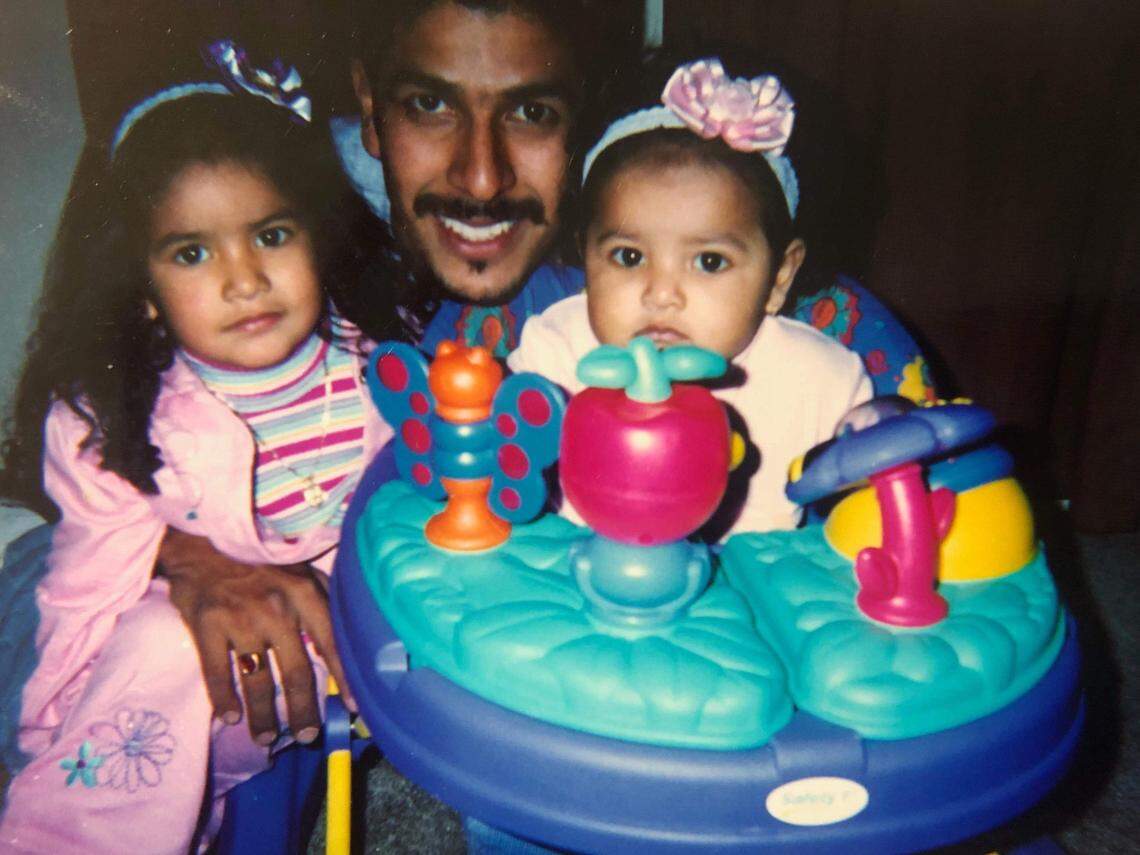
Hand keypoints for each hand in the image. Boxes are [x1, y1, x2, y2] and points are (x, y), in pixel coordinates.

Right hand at [157, 528, 350, 745]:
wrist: (202, 539)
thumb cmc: (258, 558)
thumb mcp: (299, 569)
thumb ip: (322, 599)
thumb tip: (347, 636)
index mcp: (304, 594)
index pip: (332, 644)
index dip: (344, 679)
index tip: (353, 708)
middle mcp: (277, 610)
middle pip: (295, 673)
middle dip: (303, 711)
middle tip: (306, 735)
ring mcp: (240, 619)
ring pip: (257, 681)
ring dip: (264, 716)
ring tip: (267, 738)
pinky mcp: (206, 626)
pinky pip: (217, 673)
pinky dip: (223, 699)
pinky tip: (229, 717)